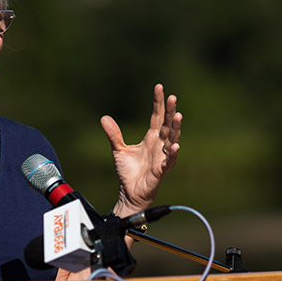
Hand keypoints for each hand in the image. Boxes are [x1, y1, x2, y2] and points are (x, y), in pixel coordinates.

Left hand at [100, 84, 181, 215]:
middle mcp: (159, 145)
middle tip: (173, 98)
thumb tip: (104, 118)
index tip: (159, 87)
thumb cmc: (128, 172)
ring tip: (177, 116)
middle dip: (170, 111)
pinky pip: (169, 160)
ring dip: (175, 129)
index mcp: (151, 138)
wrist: (129, 192)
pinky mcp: (161, 170)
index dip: (158, 102)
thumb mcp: (118, 150)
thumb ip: (114, 134)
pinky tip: (175, 145)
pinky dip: (172, 153)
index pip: (157, 117)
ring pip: (172, 139)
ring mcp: (162, 156)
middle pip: (167, 125)